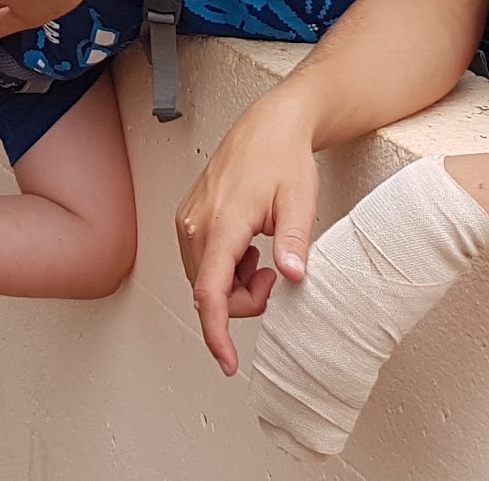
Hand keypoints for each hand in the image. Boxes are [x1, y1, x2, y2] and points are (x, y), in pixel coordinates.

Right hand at [176, 99, 321, 374]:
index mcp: (222, 224)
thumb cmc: (282, 158)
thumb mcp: (300, 201)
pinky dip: (225, 270)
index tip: (227, 361)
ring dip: (233, 285)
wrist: (268, 126)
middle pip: (209, 293)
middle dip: (242, 301)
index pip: (211, 294)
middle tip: (275, 276)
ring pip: (203, 281)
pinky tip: (247, 249)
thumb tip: (293, 275)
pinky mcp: (188, 219)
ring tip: (262, 259)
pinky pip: (201, 263)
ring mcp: (188, 222)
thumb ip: (295, 241)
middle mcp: (195, 225)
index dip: (217, 333)